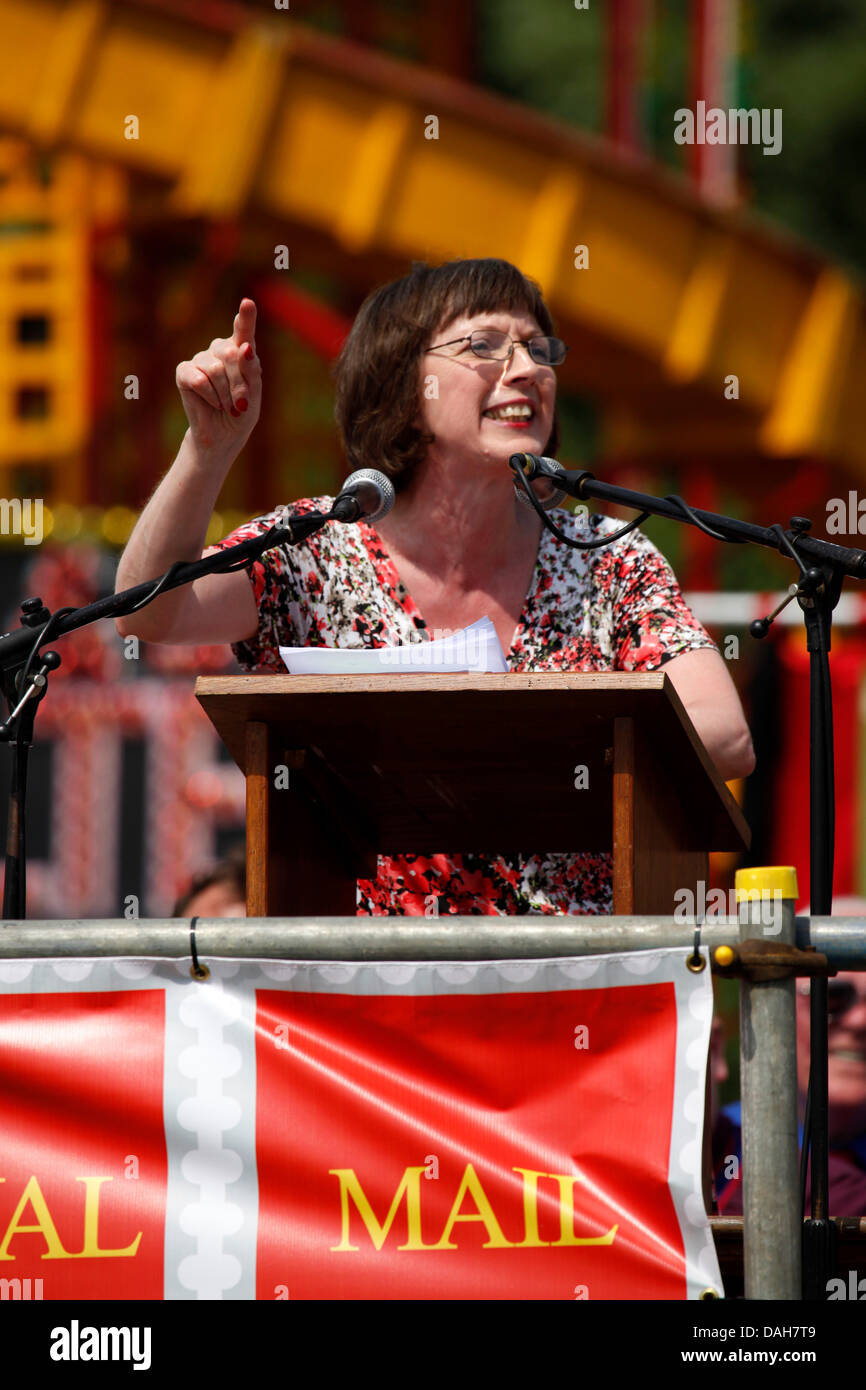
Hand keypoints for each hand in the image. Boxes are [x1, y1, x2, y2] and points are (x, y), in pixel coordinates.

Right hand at [175, 298, 261, 455]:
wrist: (222, 436)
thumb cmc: (241, 414)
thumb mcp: (254, 395)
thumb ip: (252, 371)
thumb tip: (244, 348)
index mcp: (242, 350)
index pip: (244, 330)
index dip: (246, 317)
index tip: (248, 303)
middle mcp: (220, 349)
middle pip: (231, 354)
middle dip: (238, 384)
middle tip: (240, 404)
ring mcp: (201, 358)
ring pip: (215, 369)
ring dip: (225, 395)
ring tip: (227, 406)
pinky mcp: (184, 371)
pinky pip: (199, 380)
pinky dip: (210, 397)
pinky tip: (212, 403)